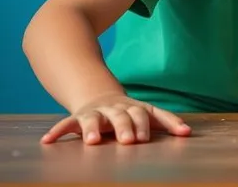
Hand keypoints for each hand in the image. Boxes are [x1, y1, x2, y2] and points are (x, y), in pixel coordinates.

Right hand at [41, 93, 190, 144]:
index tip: (145, 138)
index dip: (145, 125)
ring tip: (91, 141)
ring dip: (92, 129)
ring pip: (94, 118)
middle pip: (122, 116)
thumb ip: (168, 122)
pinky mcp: (78, 117)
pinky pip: (66, 123)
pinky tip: (48, 141)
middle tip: (128, 141)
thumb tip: (188, 133)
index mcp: (135, 108)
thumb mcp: (149, 114)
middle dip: (125, 127)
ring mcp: (96, 112)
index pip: (144, 114)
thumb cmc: (130, 112)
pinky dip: (58, 131)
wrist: (100, 96)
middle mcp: (116, 108)